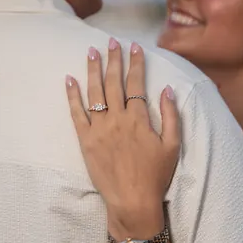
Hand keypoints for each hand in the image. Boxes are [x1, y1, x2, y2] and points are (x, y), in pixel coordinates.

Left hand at [66, 39, 180, 236]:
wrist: (132, 201)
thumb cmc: (155, 175)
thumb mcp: (173, 146)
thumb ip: (172, 117)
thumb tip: (167, 90)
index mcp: (139, 119)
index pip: (137, 83)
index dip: (136, 64)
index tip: (135, 47)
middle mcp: (118, 119)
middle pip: (114, 82)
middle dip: (114, 59)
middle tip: (111, 42)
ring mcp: (99, 129)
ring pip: (95, 92)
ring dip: (93, 70)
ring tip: (91, 52)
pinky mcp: (86, 140)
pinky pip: (77, 113)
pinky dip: (72, 95)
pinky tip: (70, 79)